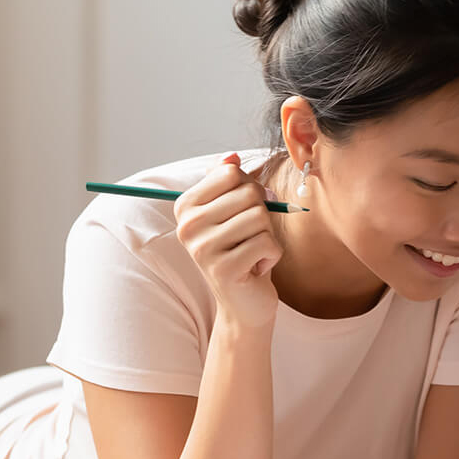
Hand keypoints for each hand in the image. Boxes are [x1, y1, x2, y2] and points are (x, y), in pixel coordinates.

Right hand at [174, 153, 281, 327]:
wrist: (244, 301)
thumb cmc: (241, 250)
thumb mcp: (233, 212)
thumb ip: (229, 182)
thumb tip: (232, 156)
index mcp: (185, 207)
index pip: (230, 173)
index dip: (250, 189)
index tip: (244, 211)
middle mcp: (187, 227)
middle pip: (248, 194)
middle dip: (262, 214)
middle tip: (250, 236)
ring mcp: (202, 249)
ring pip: (260, 218)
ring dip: (267, 236)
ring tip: (252, 252)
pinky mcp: (223, 270)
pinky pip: (267, 243)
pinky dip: (272, 255)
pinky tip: (255, 267)